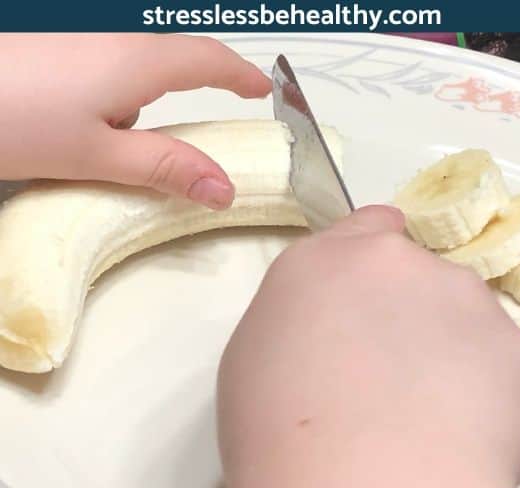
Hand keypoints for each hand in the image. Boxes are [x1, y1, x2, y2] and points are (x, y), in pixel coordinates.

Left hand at [0, 33, 270, 206]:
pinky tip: (63, 120)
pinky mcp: (49, 39)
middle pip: (167, 58)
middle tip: (176, 141)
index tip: (261, 88)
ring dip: (127, 100)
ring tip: (93, 142)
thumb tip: (223, 189)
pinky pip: (94, 60)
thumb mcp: (98, 157)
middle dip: (178, 95)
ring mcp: (76, 30)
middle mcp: (111, 32)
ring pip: (126, 63)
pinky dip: (97, 92)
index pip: (207, 60)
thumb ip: (164, 169)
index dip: (239, 74)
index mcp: (136, 59)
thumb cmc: (16, 121)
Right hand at [217, 206, 519, 487]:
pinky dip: (488, 406)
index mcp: (327, 263)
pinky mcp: (518, 355)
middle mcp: (403, 266)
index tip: (375, 306)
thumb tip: (336, 345)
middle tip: (392, 393)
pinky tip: (458, 450)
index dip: (376, 266)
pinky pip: (502, 376)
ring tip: (425, 433)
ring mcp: (469, 305)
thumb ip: (305, 330)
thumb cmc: (278, 437)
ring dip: (453, 363)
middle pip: (421, 283)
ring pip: (468, 327)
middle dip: (413, 324)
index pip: (370, 230)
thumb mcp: (256, 366)